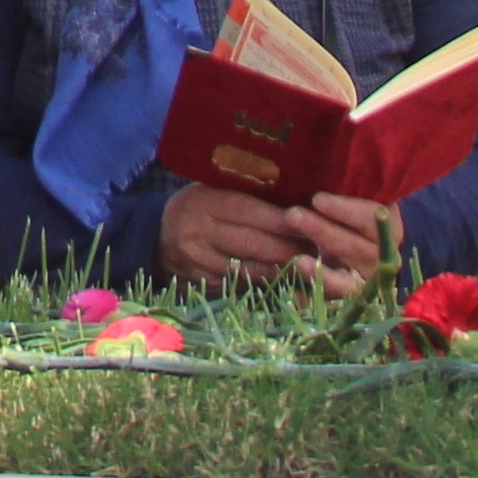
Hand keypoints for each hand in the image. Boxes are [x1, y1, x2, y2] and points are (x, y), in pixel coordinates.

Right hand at [152, 181, 321, 287]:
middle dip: (290, 247)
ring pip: (250, 270)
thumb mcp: (211, 191)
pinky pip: (243, 287)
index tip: (310, 222)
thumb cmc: (196, 207)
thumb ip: (244, 195)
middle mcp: (200, 233)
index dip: (281, 219)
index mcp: (204, 202)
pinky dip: (269, 286)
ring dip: (284, 270)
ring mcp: (201, 263)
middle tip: (322, 249)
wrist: (156, 237)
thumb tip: (294, 201)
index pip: (248, 210)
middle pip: (252, 243)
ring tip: (313, 268)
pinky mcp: (205, 285)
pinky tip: (290, 284)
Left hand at [291, 192, 396, 296]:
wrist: (378, 251)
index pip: (370, 219)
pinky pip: (335, 302)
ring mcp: (368, 283)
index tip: (317, 200)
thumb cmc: (358, 217)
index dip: (345, 211)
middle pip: (356, 248)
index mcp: (388, 228)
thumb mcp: (358, 202)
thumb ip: (346, 192)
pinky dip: (317, 296)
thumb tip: (315, 174)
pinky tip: (298, 294)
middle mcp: (383, 259)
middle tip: (293, 216)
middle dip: (323, 232)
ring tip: (298, 261)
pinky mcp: (351, 299)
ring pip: (349, 280)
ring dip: (321, 271)